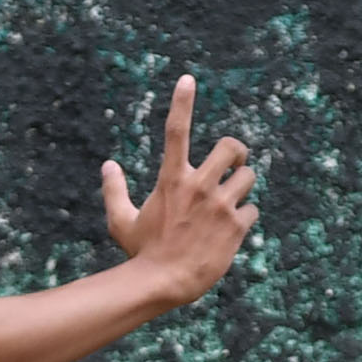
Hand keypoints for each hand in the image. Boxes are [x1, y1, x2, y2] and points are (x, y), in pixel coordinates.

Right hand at [99, 73, 257, 303]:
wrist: (164, 283)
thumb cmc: (141, 253)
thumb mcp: (121, 222)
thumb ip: (115, 190)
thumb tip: (108, 165)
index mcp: (171, 180)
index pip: (176, 130)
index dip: (182, 101)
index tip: (188, 78)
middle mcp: (199, 186)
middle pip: (232, 147)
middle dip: (238, 152)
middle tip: (236, 163)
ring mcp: (220, 206)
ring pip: (249, 177)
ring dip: (244, 187)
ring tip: (231, 204)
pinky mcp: (236, 226)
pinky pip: (253, 210)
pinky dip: (246, 218)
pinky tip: (232, 232)